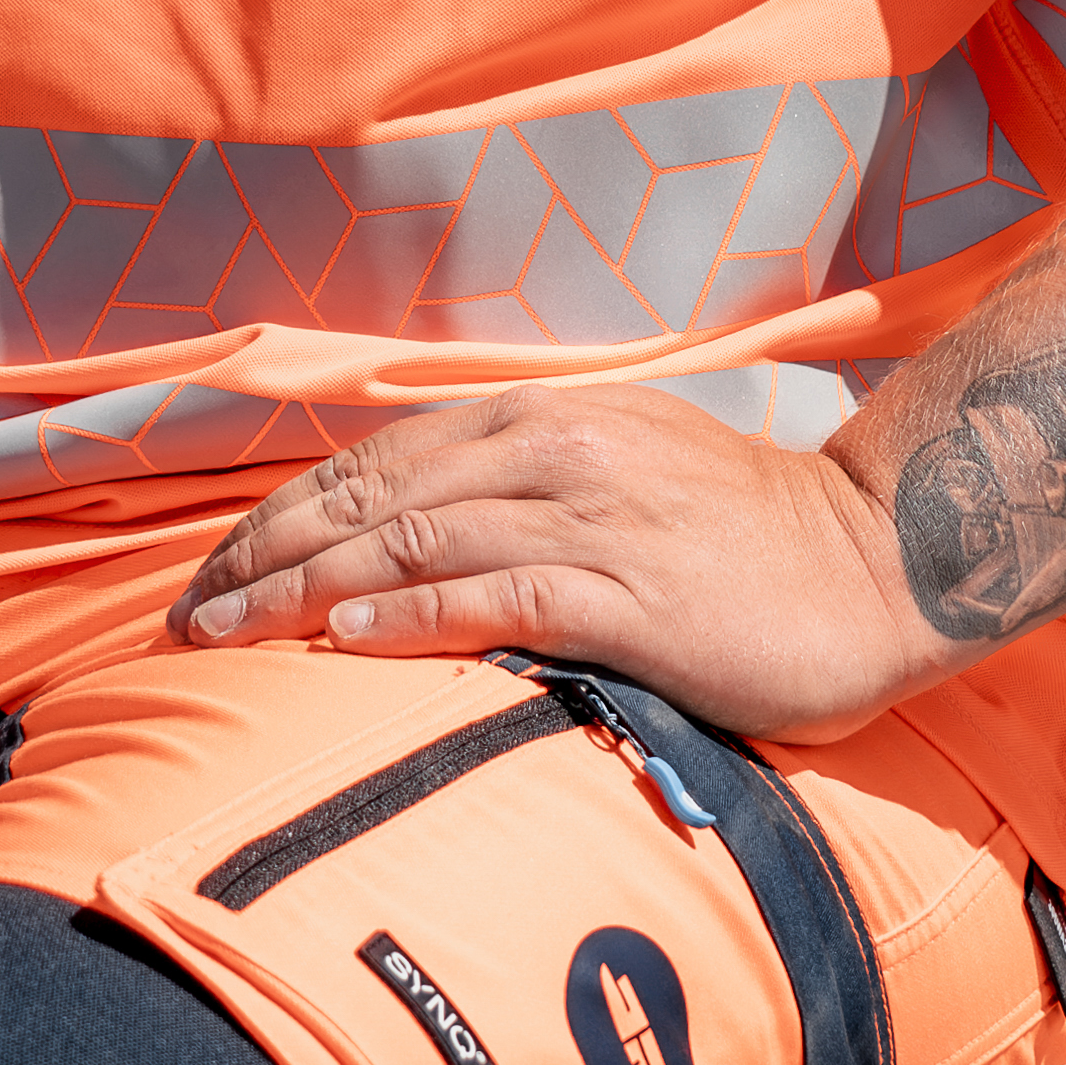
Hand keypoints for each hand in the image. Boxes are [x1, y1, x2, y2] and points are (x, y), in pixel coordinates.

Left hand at [168, 389, 960, 738]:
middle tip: (184, 614)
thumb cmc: (749, 544)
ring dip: (304, 590)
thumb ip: (528, 502)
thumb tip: (421, 552)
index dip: (283, 517)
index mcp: (545, 424)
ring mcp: (592, 516)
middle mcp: (555, 453)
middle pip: (372, 497)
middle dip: (263, 555)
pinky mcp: (628, 588)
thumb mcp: (625, 487)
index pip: (378, 464)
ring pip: (412, 542)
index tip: (213, 571)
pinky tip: (343, 640)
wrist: (881, 561)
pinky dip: (409, 614)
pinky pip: (494, 595)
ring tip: (226, 631)